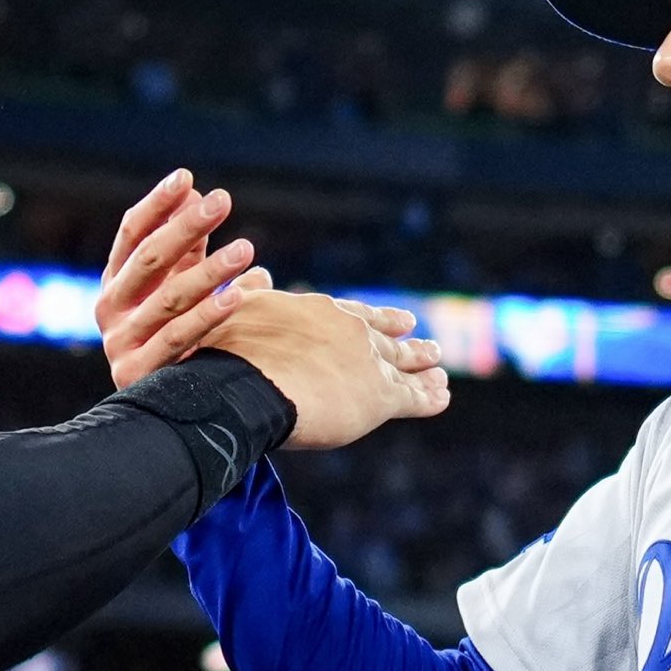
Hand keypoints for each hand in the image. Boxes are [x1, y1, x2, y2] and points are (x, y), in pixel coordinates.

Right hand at [99, 170, 268, 387]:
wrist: (161, 409)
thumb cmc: (174, 334)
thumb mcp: (177, 286)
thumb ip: (186, 246)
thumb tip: (197, 191)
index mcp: (116, 282)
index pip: (132, 234)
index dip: (157, 205)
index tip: (187, 178)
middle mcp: (110, 308)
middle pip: (149, 259)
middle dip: (186, 227)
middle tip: (222, 200)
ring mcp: (120, 341)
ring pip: (169, 299)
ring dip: (210, 271)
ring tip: (246, 248)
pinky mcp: (138, 372)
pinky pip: (179, 338)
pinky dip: (210, 315)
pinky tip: (239, 295)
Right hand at [207, 290, 450, 448]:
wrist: (247, 386)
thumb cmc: (229, 352)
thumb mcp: (235, 309)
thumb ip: (251, 292)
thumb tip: (257, 272)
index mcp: (318, 312)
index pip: (354, 315)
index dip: (377, 319)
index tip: (401, 319)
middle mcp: (349, 331)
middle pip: (385, 338)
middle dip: (407, 344)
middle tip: (428, 345)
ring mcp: (368, 361)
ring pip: (403, 364)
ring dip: (423, 368)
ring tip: (439, 373)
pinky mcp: (379, 396)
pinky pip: (412, 397)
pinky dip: (428, 397)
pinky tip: (441, 398)